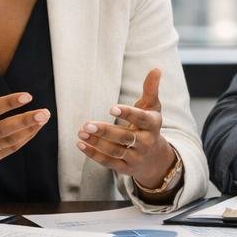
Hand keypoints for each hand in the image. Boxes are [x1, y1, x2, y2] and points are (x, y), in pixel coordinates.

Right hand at [0, 60, 49, 172]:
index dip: (7, 103)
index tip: (27, 96)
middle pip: (1, 130)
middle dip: (24, 121)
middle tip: (44, 112)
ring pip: (8, 142)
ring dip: (28, 130)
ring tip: (43, 118)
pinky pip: (8, 150)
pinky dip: (23, 139)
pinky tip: (35, 128)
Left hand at [78, 68, 178, 188]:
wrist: (156, 159)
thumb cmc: (150, 126)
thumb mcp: (153, 108)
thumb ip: (151, 89)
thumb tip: (156, 68)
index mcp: (152, 125)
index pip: (140, 119)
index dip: (127, 113)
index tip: (111, 108)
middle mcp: (145, 142)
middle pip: (124, 137)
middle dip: (105, 131)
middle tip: (88, 124)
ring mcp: (135, 157)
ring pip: (114, 150)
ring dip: (96, 143)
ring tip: (81, 132)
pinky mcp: (125, 168)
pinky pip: (108, 162)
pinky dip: (93, 155)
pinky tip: (80, 144)